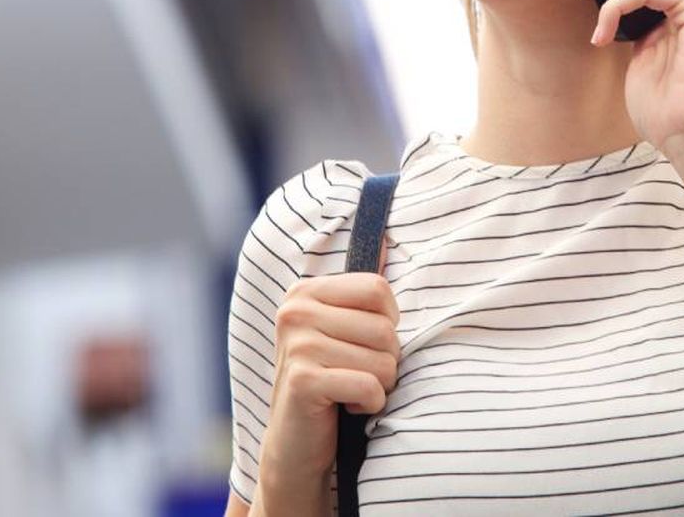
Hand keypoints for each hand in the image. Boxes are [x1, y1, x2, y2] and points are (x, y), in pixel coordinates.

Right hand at [260, 240, 399, 483]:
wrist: (295, 444)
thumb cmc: (330, 382)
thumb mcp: (343, 330)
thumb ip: (362, 292)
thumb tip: (387, 239)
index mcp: (305, 291)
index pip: (379, 290)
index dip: (388, 323)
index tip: (366, 344)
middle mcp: (295, 311)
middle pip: (385, 328)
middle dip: (386, 360)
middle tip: (357, 375)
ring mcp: (295, 344)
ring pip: (383, 360)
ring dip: (378, 385)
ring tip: (350, 390)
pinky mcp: (302, 379)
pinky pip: (369, 386)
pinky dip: (369, 403)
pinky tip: (344, 406)